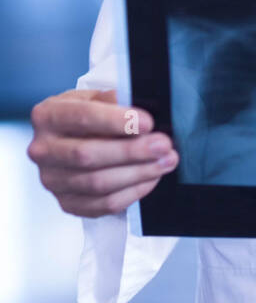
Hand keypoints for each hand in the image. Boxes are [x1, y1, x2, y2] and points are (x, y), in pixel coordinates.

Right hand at [27, 88, 178, 216]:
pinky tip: (151, 178)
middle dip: (131, 151)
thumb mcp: (96, 98)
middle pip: (88, 155)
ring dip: (139, 173)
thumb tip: (140, 106)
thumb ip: (114, 100)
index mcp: (47, 115)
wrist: (74, 138)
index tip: (147, 122)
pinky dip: (132, 192)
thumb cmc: (87, 116)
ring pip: (98, 183)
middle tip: (163, 145)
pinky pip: (103, 205)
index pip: (82, 117)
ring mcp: (52, 180)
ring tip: (165, 161)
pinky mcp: (67, 203)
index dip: (116, 121)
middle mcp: (42, 150)